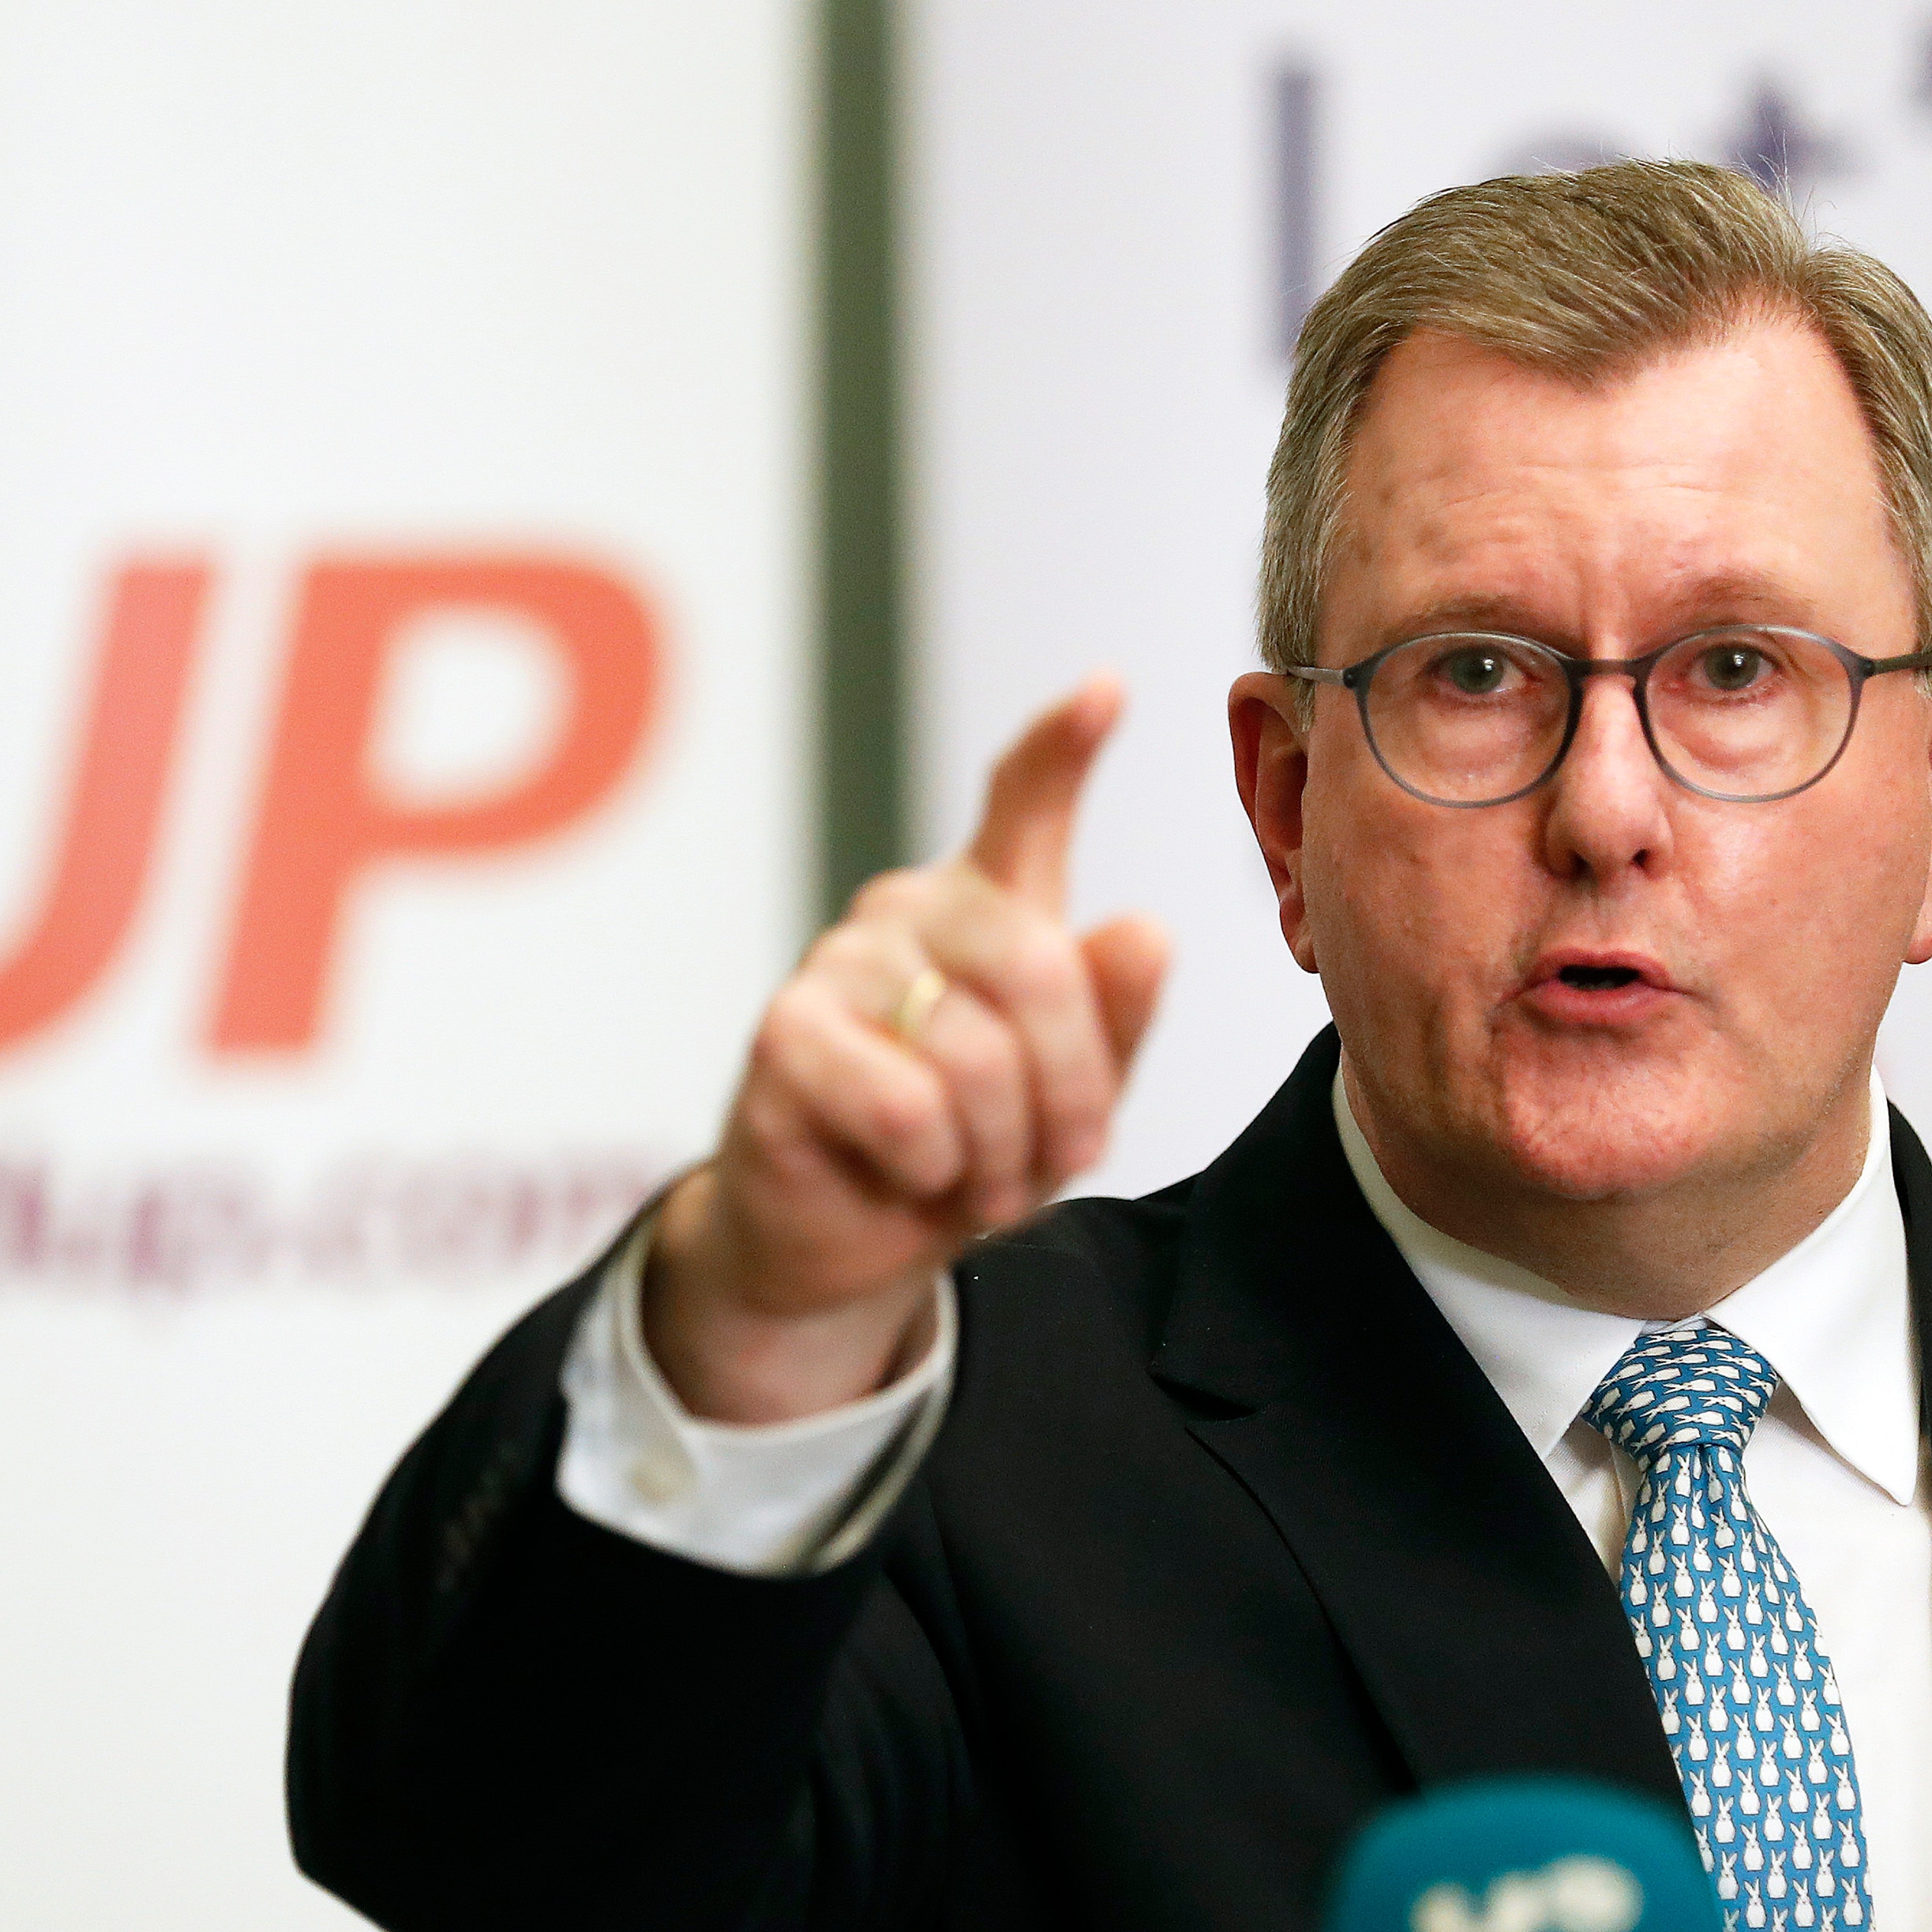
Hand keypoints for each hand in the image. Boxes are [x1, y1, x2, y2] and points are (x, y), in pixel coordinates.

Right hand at [644, 676, 1172, 1422]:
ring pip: (975, 1054)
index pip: (1023, 803)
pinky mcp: (784, 1036)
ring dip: (1001, 1150)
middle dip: (1071, 1091)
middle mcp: (910, 911)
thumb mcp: (1068, 1096)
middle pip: (1039, 966)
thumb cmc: (966, 1148)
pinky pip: (905, 1106)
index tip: (1104, 690)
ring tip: (979, 1176)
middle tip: (1061, 1159)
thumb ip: (1111, 1018)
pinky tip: (909, 1172)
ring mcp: (838, 963)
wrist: (848, 1241)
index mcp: (989, 907)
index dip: (1062, 747)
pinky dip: (932, 1166)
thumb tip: (1146, 930)